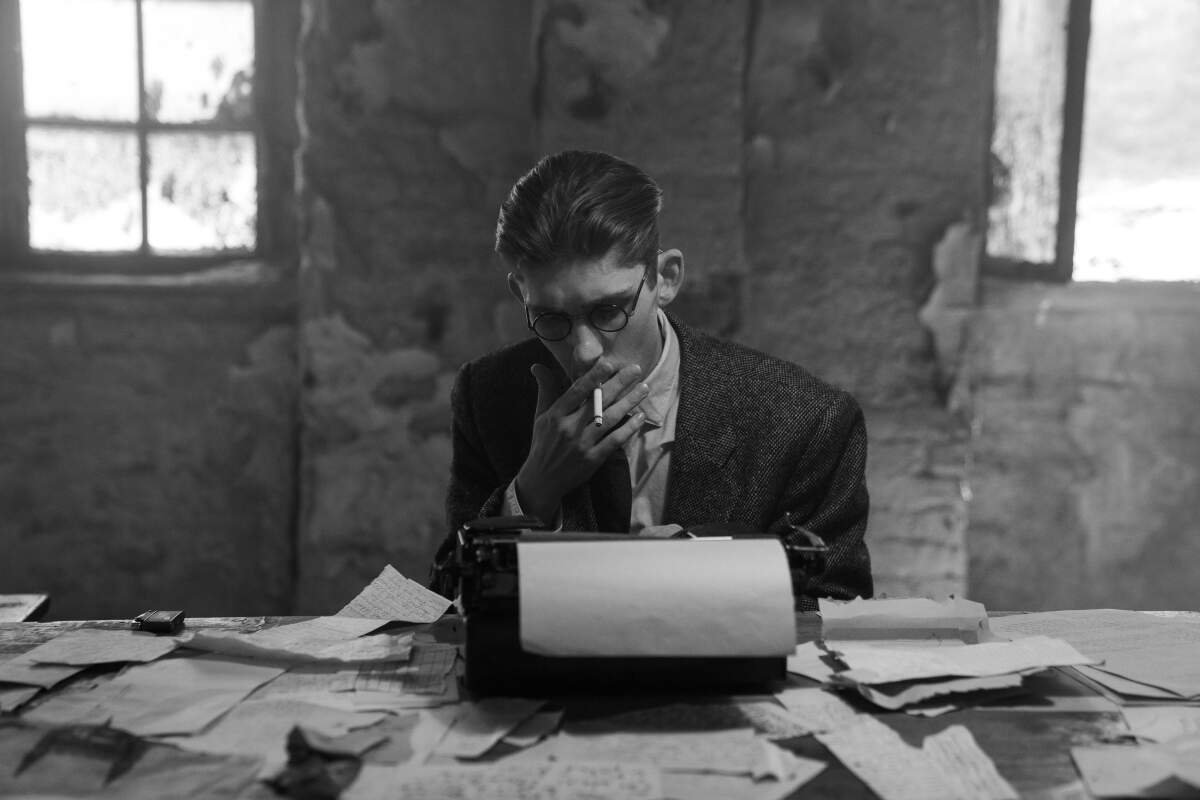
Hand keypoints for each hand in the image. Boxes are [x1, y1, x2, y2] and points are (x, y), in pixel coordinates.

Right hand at [515, 358, 648, 523]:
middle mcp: (569, 428)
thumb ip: (545, 390)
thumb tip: (537, 366)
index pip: (576, 391)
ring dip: (629, 402)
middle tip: (636, 369)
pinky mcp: (593, 459)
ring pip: (610, 418)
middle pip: (598, 402)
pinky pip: (614, 440)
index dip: (593, 377)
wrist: (542, 480)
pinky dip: (628, 428)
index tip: (608, 363)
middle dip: (619, 384)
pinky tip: (640, 417)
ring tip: (644, 388)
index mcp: (556, 415)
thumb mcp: (540, 416)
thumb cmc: (542, 444)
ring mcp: (582, 444)